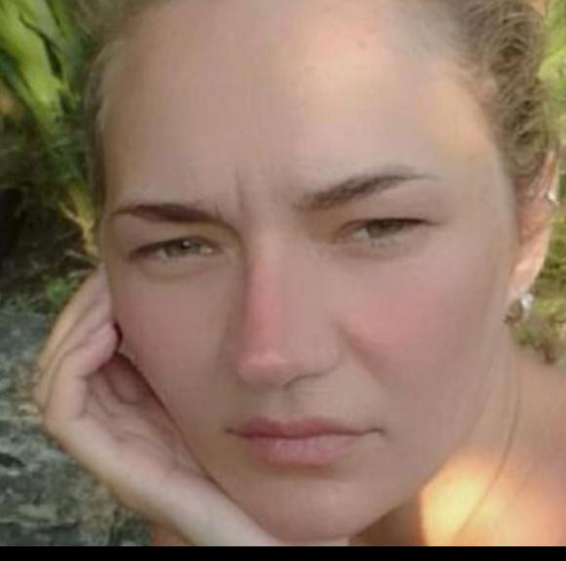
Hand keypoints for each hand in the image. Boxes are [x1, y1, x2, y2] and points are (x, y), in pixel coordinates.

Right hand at [32, 265, 348, 545]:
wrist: (276, 529)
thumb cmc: (269, 458)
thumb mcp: (240, 384)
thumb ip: (223, 342)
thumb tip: (216, 273)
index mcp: (150, 404)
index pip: (104, 345)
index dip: (103, 303)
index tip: (123, 267)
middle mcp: (127, 424)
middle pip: (75, 353)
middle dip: (86, 305)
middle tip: (107, 269)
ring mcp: (120, 446)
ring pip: (59, 374)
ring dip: (75, 325)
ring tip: (105, 288)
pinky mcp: (119, 468)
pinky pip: (65, 409)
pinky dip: (73, 362)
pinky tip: (108, 329)